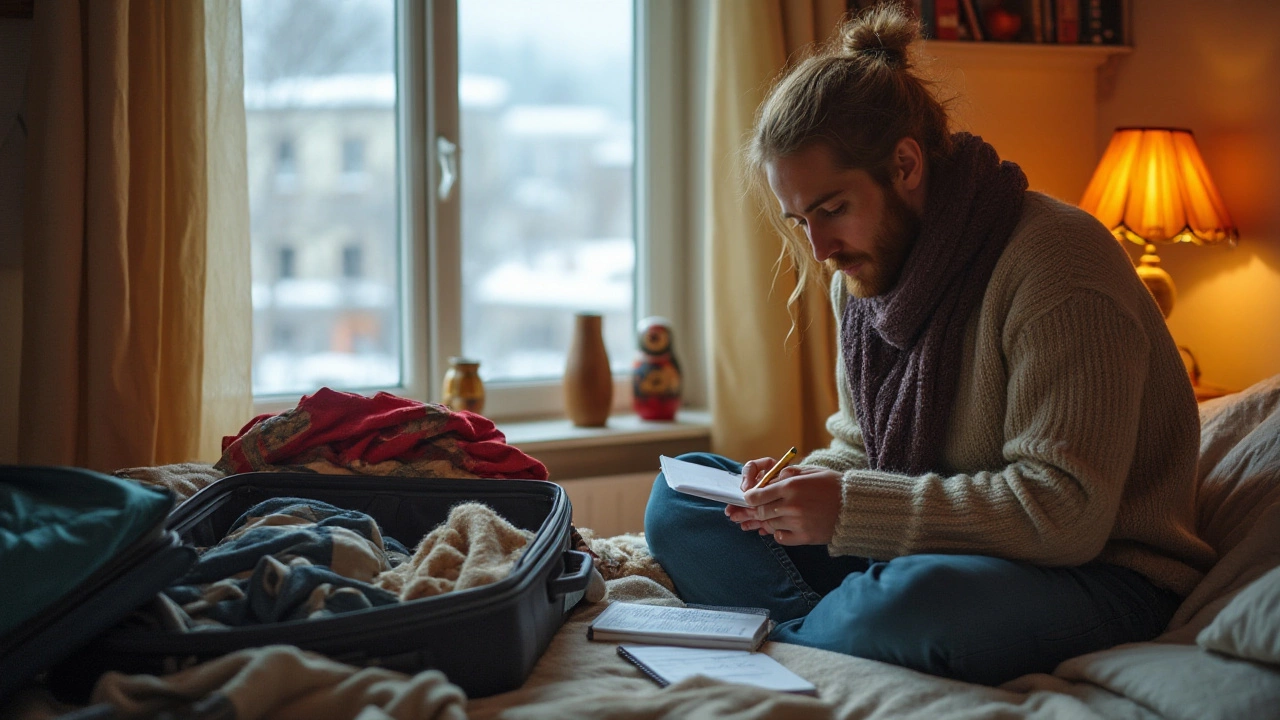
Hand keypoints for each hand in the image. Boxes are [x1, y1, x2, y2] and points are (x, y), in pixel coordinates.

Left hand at [725, 464, 841, 545]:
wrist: (855, 506)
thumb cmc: (832, 485)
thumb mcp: (810, 471)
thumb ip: (787, 474)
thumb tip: (767, 480)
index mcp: (791, 486)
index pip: (756, 495)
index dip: (750, 497)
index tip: (751, 498)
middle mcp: (791, 505)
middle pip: (760, 511)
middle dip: (759, 509)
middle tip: (764, 507)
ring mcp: (797, 523)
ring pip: (769, 524)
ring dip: (770, 520)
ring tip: (780, 515)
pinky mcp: (804, 537)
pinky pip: (780, 538)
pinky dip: (779, 533)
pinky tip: (786, 526)